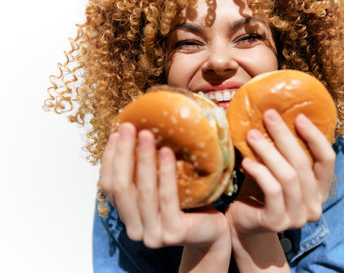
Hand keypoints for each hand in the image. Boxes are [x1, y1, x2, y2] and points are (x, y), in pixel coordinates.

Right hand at [99, 123, 229, 249]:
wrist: (214, 231)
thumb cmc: (188, 204)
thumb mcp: (162, 187)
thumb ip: (146, 174)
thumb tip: (136, 133)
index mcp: (128, 218)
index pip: (110, 187)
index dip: (110, 159)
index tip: (115, 134)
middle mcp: (135, 230)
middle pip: (121, 188)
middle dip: (123, 154)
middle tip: (128, 127)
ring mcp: (153, 235)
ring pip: (143, 192)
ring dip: (143, 159)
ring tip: (146, 134)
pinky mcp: (173, 233)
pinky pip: (167, 198)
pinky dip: (165, 173)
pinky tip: (166, 151)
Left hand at [226, 109, 335, 233]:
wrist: (243, 223)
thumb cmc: (260, 190)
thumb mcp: (277, 169)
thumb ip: (284, 152)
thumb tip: (276, 115)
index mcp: (320, 189)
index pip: (327, 159)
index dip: (315, 137)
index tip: (299, 116)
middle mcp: (314, 205)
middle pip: (303, 164)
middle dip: (285, 136)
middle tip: (269, 116)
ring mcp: (298, 217)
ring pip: (288, 177)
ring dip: (269, 152)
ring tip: (252, 136)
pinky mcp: (278, 222)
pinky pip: (272, 190)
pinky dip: (259, 172)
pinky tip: (246, 161)